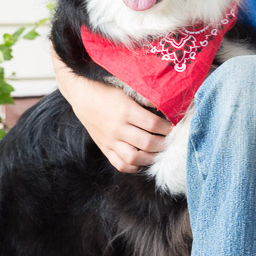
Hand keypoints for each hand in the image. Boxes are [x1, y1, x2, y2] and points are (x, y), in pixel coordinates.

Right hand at [51, 45, 171, 172]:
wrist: (82, 96)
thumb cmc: (107, 91)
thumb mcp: (126, 89)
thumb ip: (145, 100)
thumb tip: (166, 107)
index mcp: (125, 110)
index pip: (153, 124)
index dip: (168, 127)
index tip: (173, 126)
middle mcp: (118, 128)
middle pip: (147, 143)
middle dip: (163, 144)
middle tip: (169, 141)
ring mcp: (110, 140)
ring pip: (134, 158)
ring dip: (150, 158)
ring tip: (157, 152)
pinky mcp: (104, 148)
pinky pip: (120, 164)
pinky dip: (133, 166)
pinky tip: (141, 160)